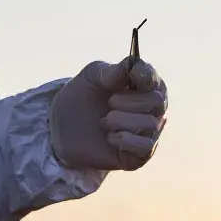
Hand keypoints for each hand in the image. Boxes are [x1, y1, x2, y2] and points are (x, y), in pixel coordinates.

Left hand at [50, 58, 167, 170]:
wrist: (63, 129)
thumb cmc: (82, 97)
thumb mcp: (91, 77)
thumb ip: (110, 71)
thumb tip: (131, 65)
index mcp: (142, 86)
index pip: (154, 79)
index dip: (146, 75)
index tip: (133, 74)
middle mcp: (151, 109)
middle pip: (157, 102)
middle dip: (130, 101)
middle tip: (110, 102)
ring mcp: (147, 133)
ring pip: (150, 124)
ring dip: (121, 121)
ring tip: (104, 121)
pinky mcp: (139, 155)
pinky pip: (145, 147)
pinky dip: (125, 140)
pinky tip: (110, 137)